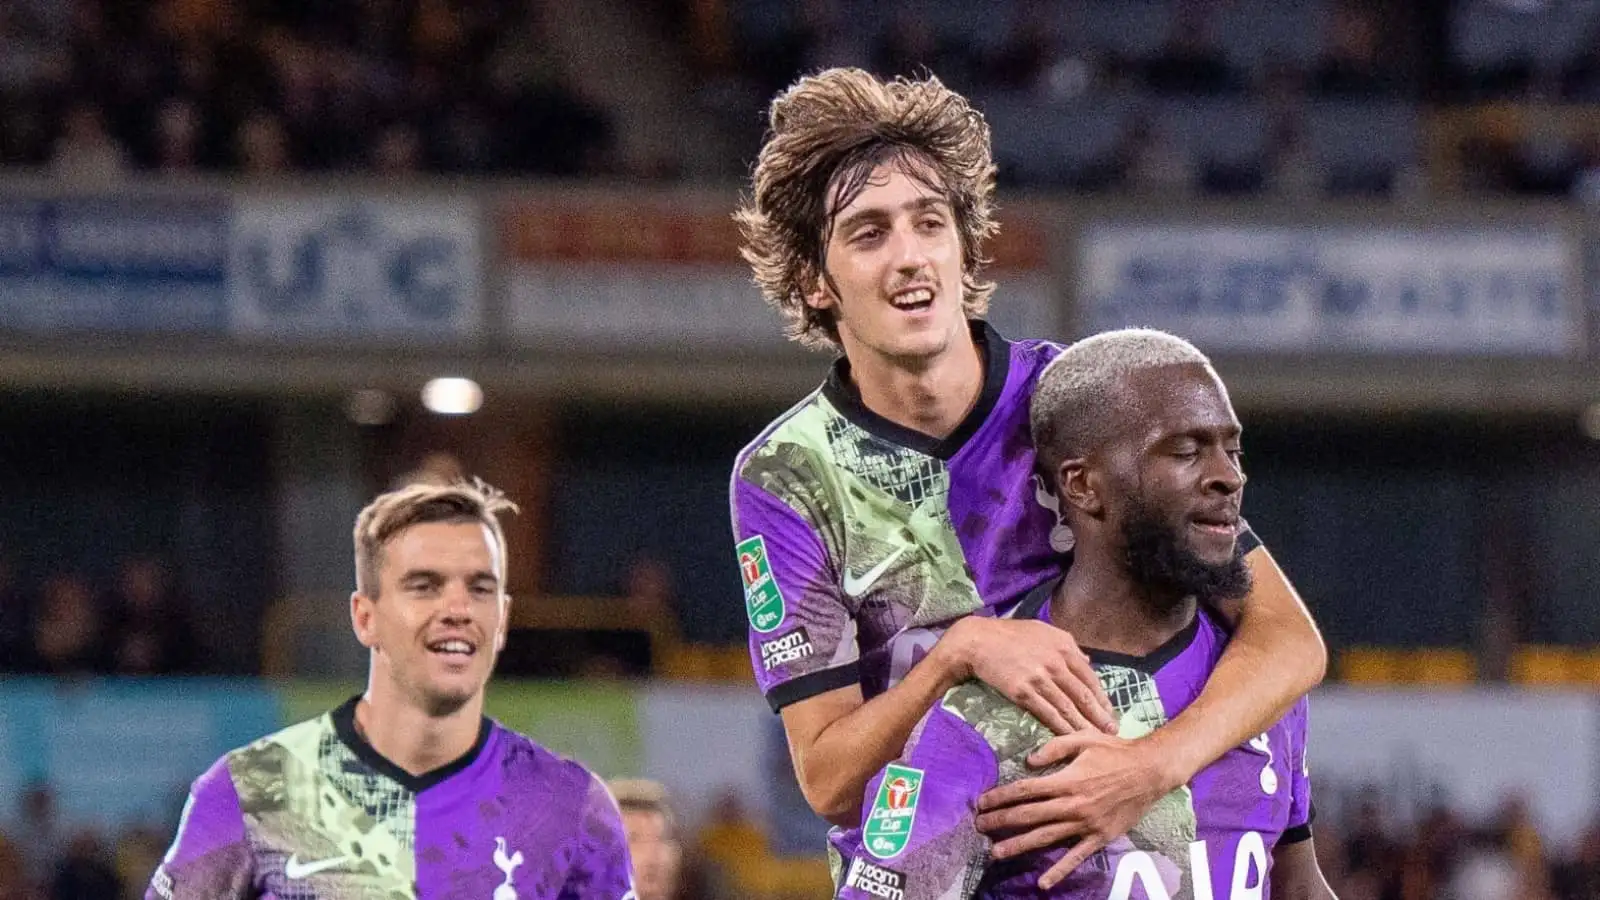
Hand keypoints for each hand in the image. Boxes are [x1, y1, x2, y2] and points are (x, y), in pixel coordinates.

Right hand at [945, 617, 1115, 734]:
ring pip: (1067, 707)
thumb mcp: (1043, 631)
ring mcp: (1039, 677)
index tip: (1111, 712)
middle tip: (1112, 732)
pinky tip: (1069, 737)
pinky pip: (1047, 713)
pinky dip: (1060, 727)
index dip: (1102, 697)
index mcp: (1064, 646)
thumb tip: (1087, 659)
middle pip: (1083, 694)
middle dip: (1100, 716)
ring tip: (1095, 739)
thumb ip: (1067, 645)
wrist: (978, 641)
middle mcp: (1056, 662)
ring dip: (1083, 725)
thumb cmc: (1010, 635)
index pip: (1090, 677)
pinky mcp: (1023, 691)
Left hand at [974, 731, 1178, 890]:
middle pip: (1028, 815)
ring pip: (1046, 837)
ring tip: (996, 853)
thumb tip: (1028, 761)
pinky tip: (1043, 882)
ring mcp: (1085, 824)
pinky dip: (1059, 871)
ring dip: (1019, 846)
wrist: (1151, 770)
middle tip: (978, 827)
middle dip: (1001, 822)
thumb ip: (1053, 748)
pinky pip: (1076, 857)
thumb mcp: (1083, 739)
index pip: (1024, 790)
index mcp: (1066, 780)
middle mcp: (1072, 805)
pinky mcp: (1100, 837)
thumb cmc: (1115, 751)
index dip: (1000, 797)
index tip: (981, 802)